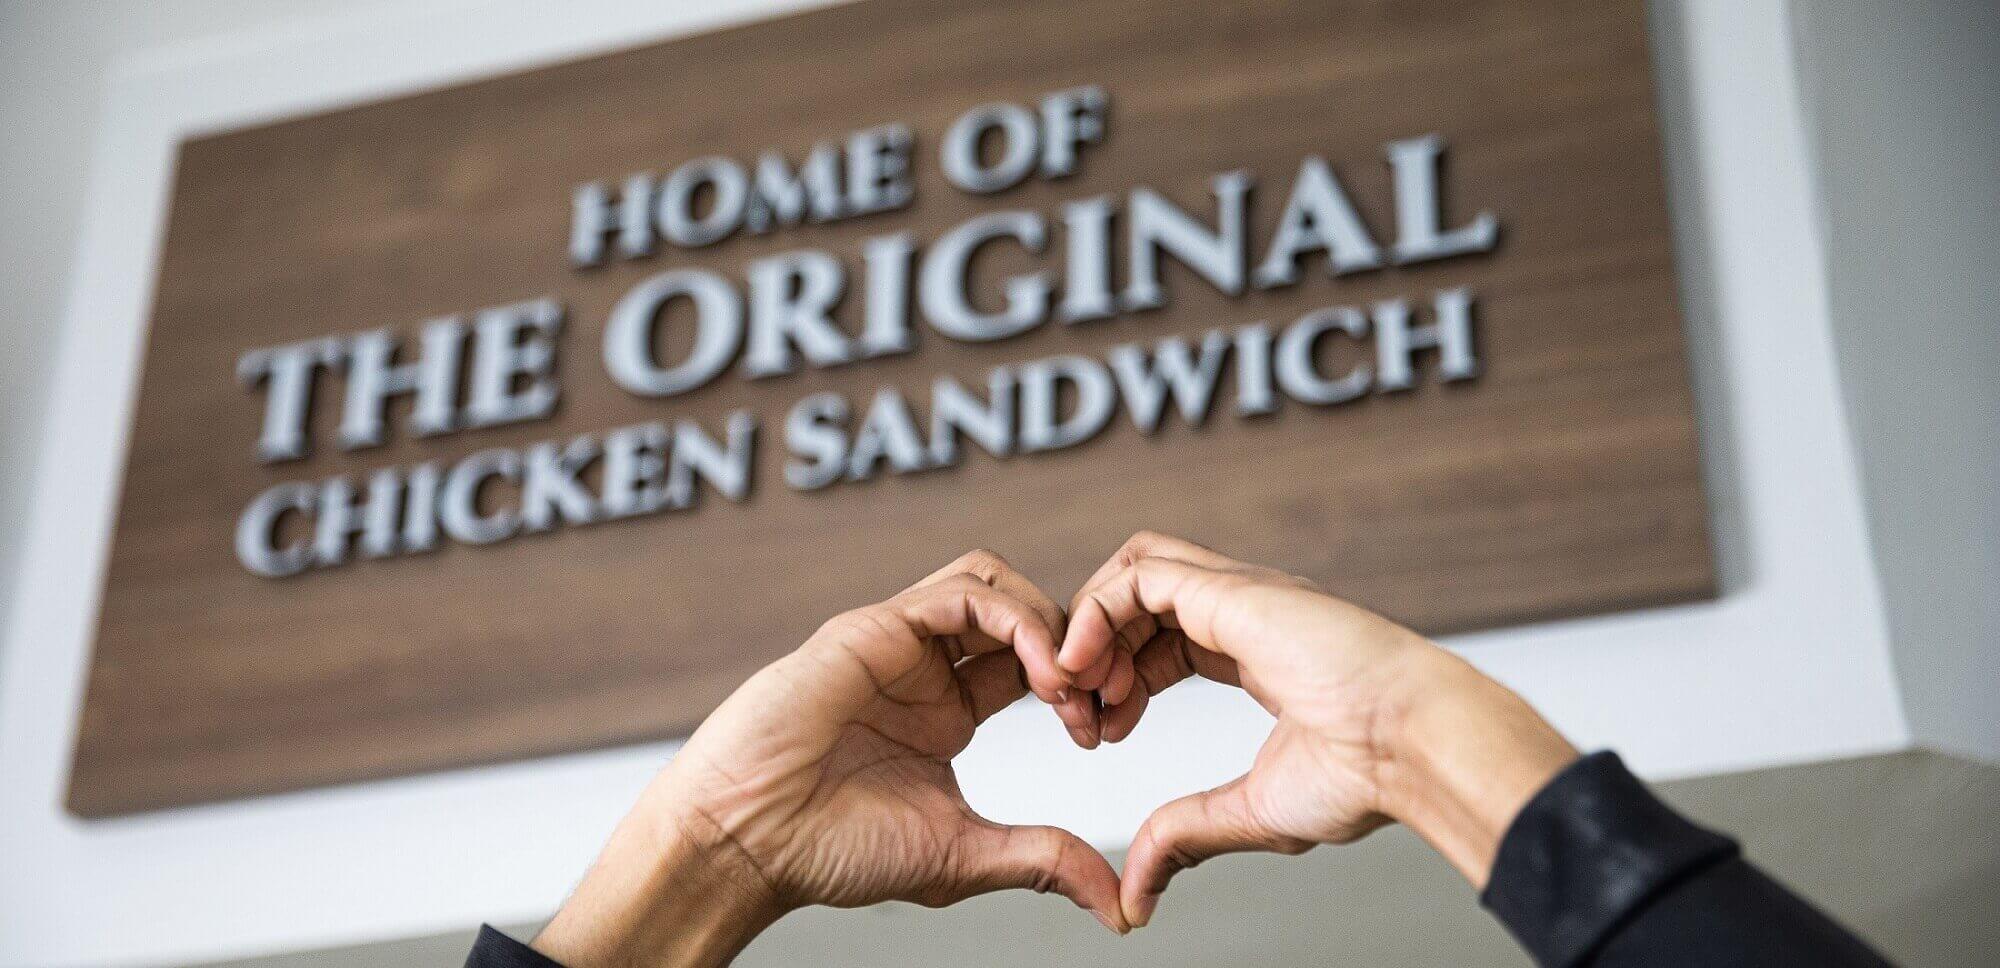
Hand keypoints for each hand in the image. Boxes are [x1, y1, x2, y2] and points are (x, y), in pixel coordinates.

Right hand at [534, 551, 1124, 967]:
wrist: (748, 842)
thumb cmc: (832, 850)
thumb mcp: (963, 856)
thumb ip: (1041, 861)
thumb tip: (1119, 905)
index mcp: (948, 710)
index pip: (1034, 663)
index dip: (1080, 684)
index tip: (1101, 732)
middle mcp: (925, 668)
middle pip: (1021, 611)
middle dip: (1075, 643)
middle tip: (1100, 698)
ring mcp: (898, 642)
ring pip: (992, 583)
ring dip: (1049, 620)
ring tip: (1070, 681)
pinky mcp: (872, 628)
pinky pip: (959, 592)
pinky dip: (1015, 619)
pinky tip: (1038, 670)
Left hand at [1059, 532, 1578, 927]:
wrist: (1411, 748)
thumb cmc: (1363, 775)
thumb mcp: (1249, 812)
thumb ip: (1186, 834)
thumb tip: (1140, 890)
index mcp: (1258, 651)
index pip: (1164, 639)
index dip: (1119, 680)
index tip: (1102, 734)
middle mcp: (1246, 612)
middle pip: (1141, 601)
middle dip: (1094, 653)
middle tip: (1077, 714)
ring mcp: (1239, 593)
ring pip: (1134, 572)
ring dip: (1089, 627)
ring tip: (1076, 690)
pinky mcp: (1231, 589)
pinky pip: (1140, 575)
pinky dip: (1096, 613)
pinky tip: (1083, 666)